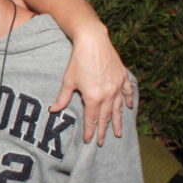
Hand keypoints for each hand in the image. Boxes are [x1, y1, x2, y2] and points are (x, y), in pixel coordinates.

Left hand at [49, 27, 133, 144]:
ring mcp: (117, 86)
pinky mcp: (123, 77)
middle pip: (106, 117)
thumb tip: (54, 110)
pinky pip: (127, 92)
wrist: (93, 41)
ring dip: (118, 121)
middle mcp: (108, 94)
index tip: (89, 140)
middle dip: (103, 131)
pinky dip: (128, 100)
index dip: (90, 131)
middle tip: (102, 142)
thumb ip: (63, 98)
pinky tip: (129, 107)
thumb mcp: (68, 80)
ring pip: (118, 108)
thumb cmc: (78, 60)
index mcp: (93, 97)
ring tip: (118, 133)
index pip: (92, 119)